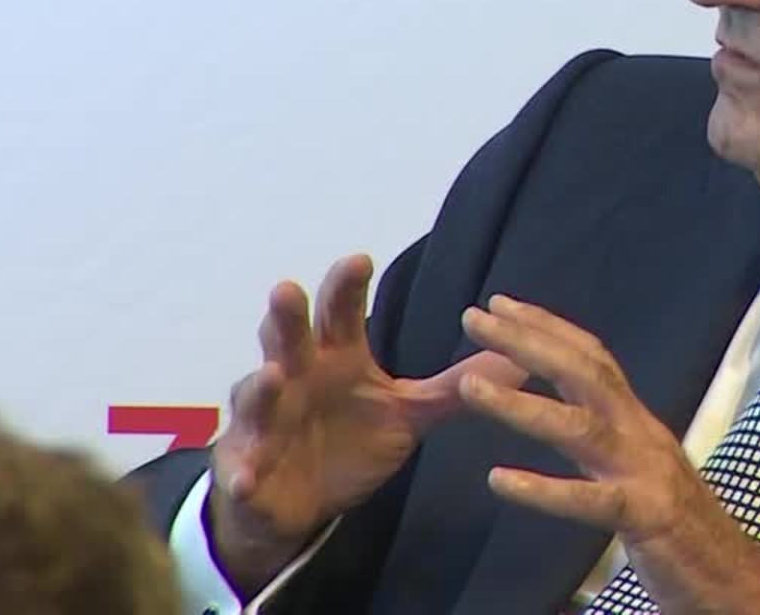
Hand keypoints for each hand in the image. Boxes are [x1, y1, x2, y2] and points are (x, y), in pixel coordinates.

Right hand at [207, 254, 527, 592]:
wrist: (296, 499)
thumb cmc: (348, 439)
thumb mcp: (406, 415)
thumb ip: (453, 388)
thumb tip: (519, 360)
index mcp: (335, 358)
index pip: (340, 313)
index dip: (346, 285)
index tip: (360, 259)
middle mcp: (293, 377)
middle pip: (286, 339)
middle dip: (286, 316)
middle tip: (287, 291)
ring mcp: (264, 421)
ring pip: (256, 396)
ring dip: (260, 388)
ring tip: (269, 377)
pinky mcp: (246, 466)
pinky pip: (240, 468)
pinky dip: (240, 472)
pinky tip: (243, 477)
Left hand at [460, 295, 759, 614]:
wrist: (733, 576)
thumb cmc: (679, 526)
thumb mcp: (637, 468)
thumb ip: (604, 440)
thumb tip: (561, 412)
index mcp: (637, 422)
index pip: (593, 358)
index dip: (548, 327)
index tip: (501, 304)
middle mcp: (642, 434)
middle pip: (585, 372)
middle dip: (528, 341)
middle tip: (473, 318)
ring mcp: (645, 473)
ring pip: (581, 427)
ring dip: (522, 403)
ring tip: (469, 386)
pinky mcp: (646, 516)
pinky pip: (590, 501)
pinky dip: (543, 490)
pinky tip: (499, 480)